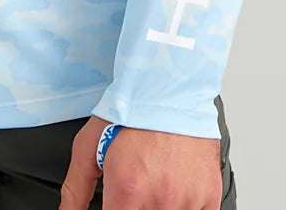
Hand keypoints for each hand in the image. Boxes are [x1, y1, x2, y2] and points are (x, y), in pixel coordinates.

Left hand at [59, 115, 221, 209]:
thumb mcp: (88, 145)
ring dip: (159, 205)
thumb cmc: (131, 112)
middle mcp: (160, 199)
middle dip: (135, 205)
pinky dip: (183, 206)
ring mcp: (188, 199)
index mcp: (128, 189)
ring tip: (155, 182)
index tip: (114, 205)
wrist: (169, 87)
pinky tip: (174, 189)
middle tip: (136, 186)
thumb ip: (76, 188)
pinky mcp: (209, 196)